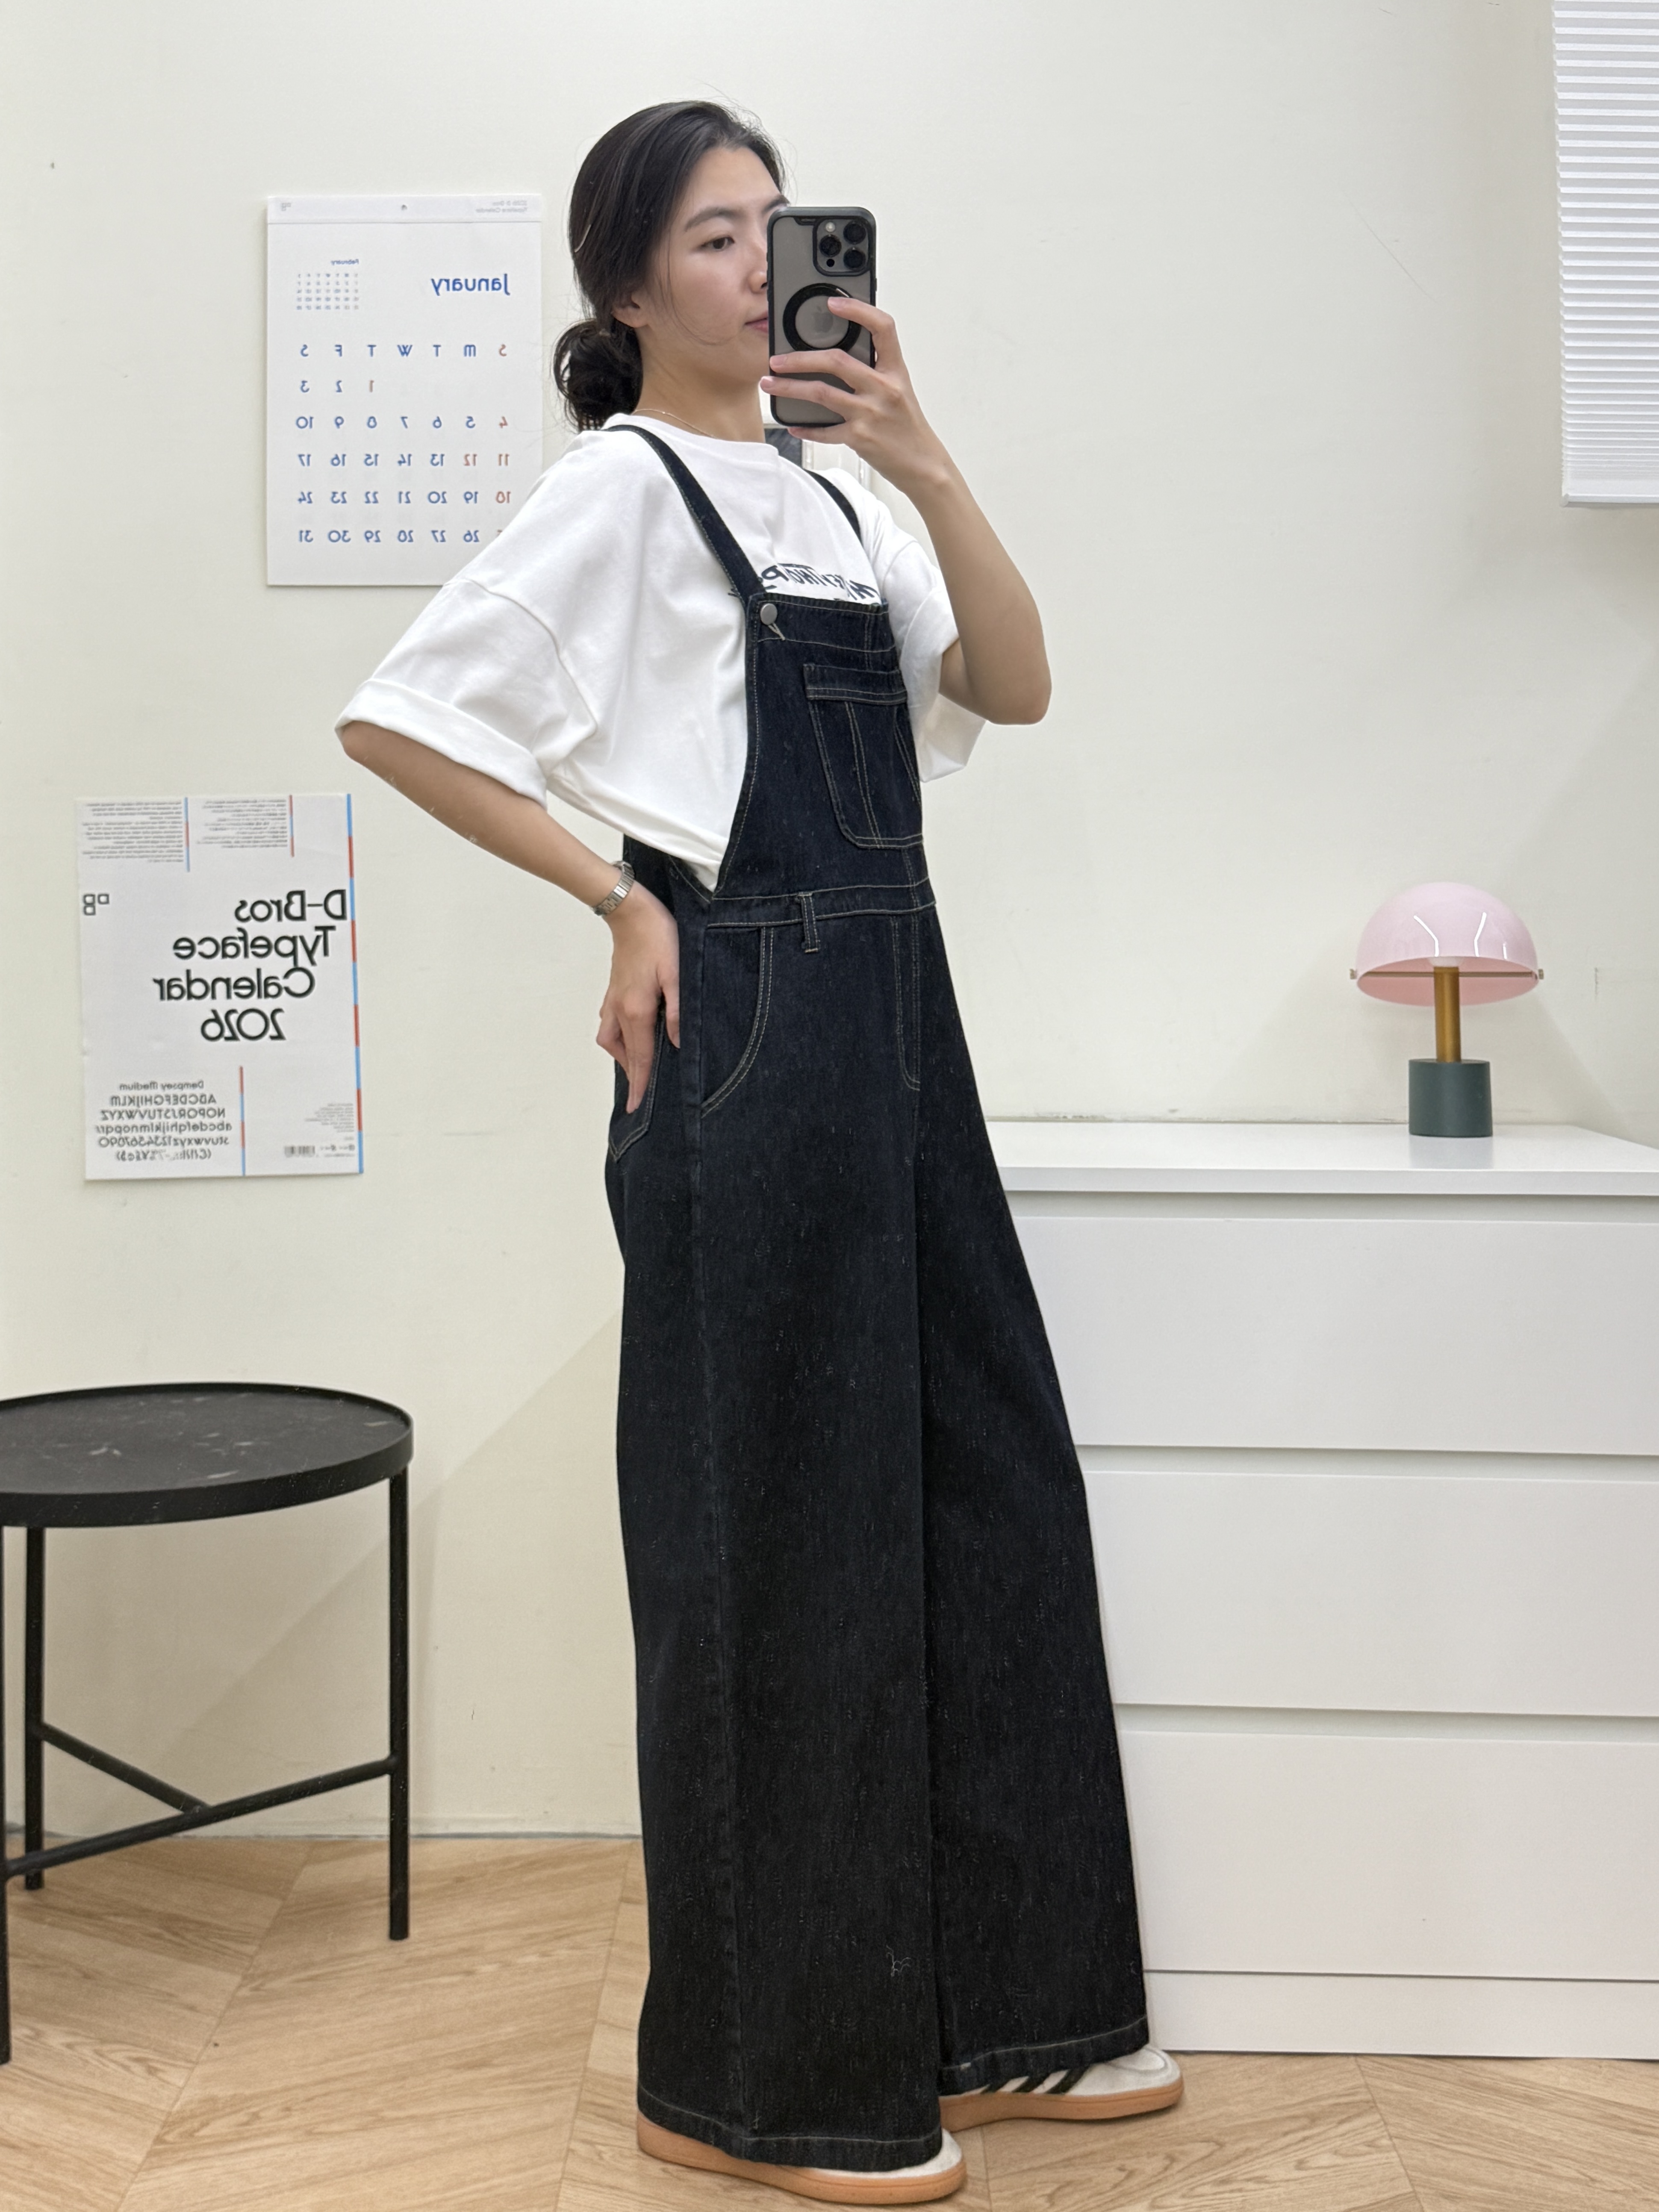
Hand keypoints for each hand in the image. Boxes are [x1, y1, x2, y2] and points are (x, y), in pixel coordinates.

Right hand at [596, 884, 679, 1112]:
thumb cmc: (659, 939)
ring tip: (638, 1065)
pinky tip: (629, 1035)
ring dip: (623, 1056)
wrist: (631, 912)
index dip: (639, 1083)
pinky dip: (617, 1037)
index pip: (639, 1056)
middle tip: (639, 1094)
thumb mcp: (677, 974)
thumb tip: (676, 1043)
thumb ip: (677, 1011)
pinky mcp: (613, 989)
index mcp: (637, 1010)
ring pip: (610, 1039)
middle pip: (622, 1052)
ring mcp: (613, 999)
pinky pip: (609, 1023)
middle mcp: (619, 1009)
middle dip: (630, 1075)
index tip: (636, 1107)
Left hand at [762, 300, 953, 499]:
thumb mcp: (900, 391)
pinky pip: (824, 431)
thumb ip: (874, 371)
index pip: (882, 328)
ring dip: (789, 387)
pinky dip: (805, 428)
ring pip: (821, 393)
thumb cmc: (908, 427)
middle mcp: (883, 389)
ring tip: (770, 384)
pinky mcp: (859, 438)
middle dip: (799, 358)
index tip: (833, 303)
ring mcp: (870, 413)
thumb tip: (839, 356)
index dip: (858, 310)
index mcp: (895, 371)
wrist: (923, 465)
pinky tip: (793, 425)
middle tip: (777, 359)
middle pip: (836, 360)